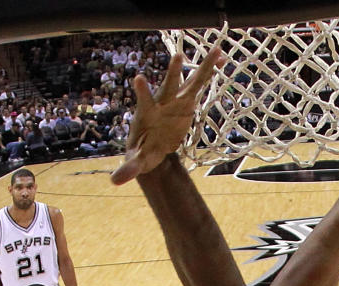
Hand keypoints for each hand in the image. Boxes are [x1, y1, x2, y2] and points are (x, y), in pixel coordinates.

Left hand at [111, 46, 223, 184]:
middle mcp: (162, 102)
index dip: (142, 91)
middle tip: (178, 57)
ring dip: (203, 66)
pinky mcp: (187, 101)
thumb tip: (115, 181)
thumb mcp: (136, 162)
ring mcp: (176, 100)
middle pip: (168, 86)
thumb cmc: (141, 152)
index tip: (138, 78)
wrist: (151, 145)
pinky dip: (211, 71)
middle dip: (173, 73)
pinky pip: (200, 84)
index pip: (144, 102)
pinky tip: (223, 58)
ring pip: (190, 81)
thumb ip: (128, 169)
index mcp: (147, 114)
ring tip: (217, 50)